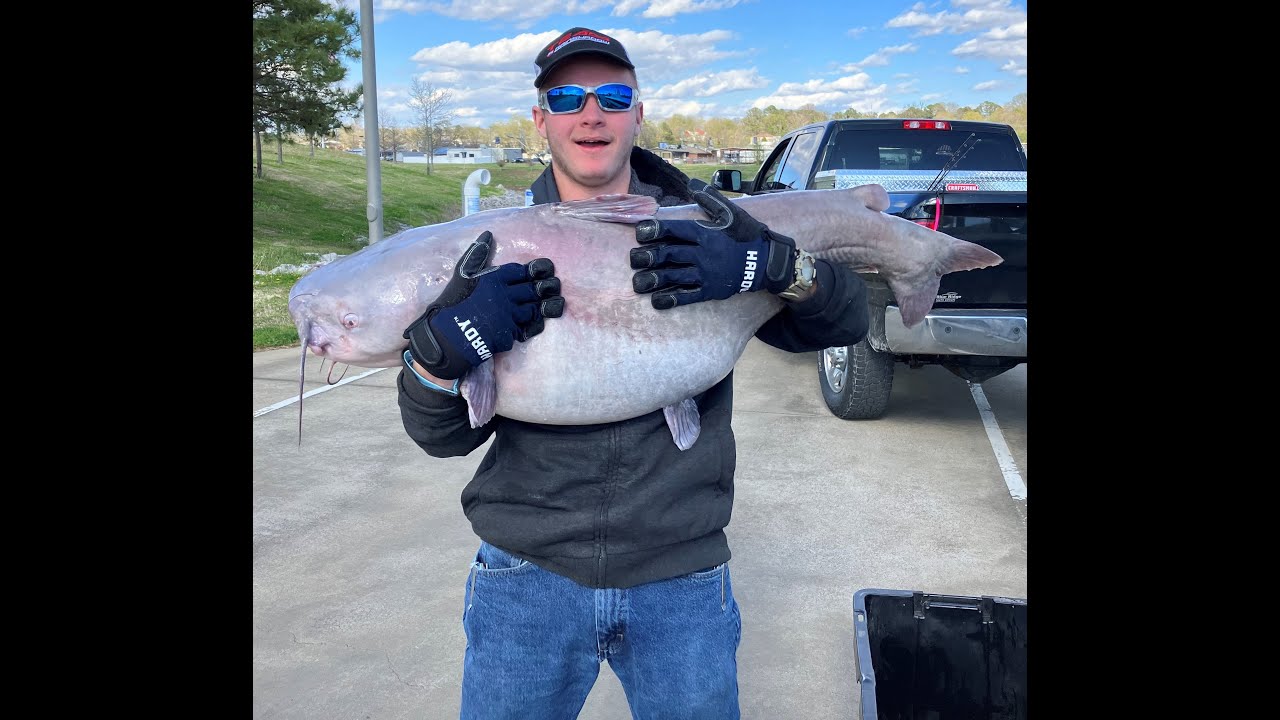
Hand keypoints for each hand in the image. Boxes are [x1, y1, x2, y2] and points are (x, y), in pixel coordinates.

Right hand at [403, 231, 563, 378]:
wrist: (447, 336)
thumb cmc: (452, 303)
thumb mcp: (462, 275)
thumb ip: (477, 255)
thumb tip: (487, 234)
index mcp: (493, 280)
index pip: (520, 271)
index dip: (535, 269)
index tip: (547, 268)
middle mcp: (504, 297)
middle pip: (532, 290)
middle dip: (546, 287)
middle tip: (556, 284)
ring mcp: (508, 317)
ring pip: (533, 310)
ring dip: (545, 307)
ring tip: (557, 303)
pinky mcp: (508, 335)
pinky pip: (526, 329)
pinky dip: (534, 325)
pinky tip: (540, 322)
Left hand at [630, 179, 799, 308]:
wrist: (766, 262)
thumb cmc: (746, 235)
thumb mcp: (731, 214)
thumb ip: (710, 199)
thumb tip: (693, 184)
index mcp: (705, 233)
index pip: (675, 230)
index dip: (654, 230)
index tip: (639, 232)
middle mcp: (703, 254)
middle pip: (669, 254)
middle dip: (648, 257)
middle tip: (633, 259)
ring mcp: (706, 274)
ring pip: (674, 276)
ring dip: (654, 280)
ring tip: (638, 283)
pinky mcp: (710, 291)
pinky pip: (687, 296)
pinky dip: (671, 299)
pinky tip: (656, 301)